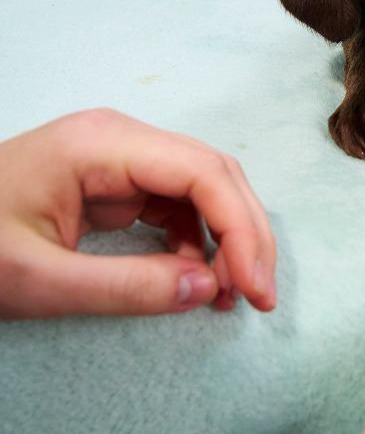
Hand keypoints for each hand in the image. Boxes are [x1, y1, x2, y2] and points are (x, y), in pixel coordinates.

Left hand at [0, 108, 276, 318]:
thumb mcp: (35, 279)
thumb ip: (124, 287)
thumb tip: (209, 289)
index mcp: (103, 143)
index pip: (202, 172)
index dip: (240, 228)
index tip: (254, 287)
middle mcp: (122, 138)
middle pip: (213, 174)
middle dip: (244, 232)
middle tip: (259, 295)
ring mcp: (120, 157)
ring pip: (202, 187)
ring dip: (227, 237)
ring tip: (234, 293)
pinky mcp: (115, 180)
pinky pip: (174, 203)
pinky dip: (196, 240)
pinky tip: (199, 277)